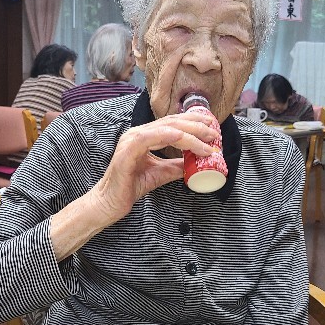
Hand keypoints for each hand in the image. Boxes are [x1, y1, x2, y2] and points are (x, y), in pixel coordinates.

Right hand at [91, 112, 218, 221]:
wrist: (110, 202)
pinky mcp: (127, 151)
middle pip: (172, 122)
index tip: (212, 130)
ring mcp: (132, 140)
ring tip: (207, 139)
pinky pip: (150, 138)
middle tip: (215, 132)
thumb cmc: (130, 186)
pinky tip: (184, 139)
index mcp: (144, 136)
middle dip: (196, 126)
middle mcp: (138, 133)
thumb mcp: (160, 173)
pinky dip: (169, 136)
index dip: (194, 124)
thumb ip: (176, 166)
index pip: (172, 124)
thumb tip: (197, 163)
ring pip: (166, 129)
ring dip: (190, 133)